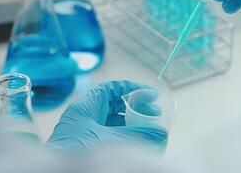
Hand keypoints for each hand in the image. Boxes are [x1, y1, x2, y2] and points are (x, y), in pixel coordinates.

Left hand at [47, 81, 166, 150]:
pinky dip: (124, 135)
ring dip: (131, 122)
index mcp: (85, 108)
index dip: (132, 88)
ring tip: (150, 126)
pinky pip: (110, 135)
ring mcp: (85, 132)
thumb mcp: (114, 141)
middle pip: (114, 104)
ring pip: (112, 121)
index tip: (150, 93)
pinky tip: (137, 139)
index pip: (110, 89)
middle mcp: (84, 117)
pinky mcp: (87, 146)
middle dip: (135, 106)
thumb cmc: (79, 153)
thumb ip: (139, 134)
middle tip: (154, 111)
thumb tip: (161, 132)